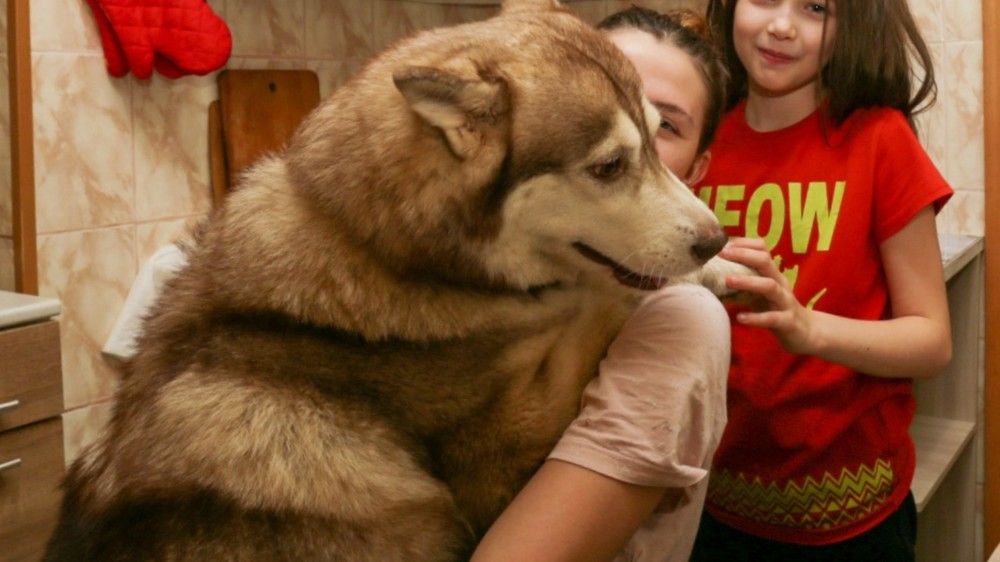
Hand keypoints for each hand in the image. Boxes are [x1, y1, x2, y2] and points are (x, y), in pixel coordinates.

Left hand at [719, 237, 815, 354]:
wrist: (806, 332)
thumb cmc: (776, 309)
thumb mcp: (758, 294)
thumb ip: (740, 285)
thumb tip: (710, 279)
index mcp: (772, 274)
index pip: (762, 249)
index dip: (743, 244)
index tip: (723, 244)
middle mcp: (779, 283)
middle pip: (765, 261)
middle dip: (743, 255)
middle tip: (721, 254)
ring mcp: (785, 301)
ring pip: (769, 286)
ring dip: (748, 282)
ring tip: (727, 281)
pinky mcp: (788, 321)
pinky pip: (772, 318)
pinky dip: (756, 318)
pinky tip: (740, 317)